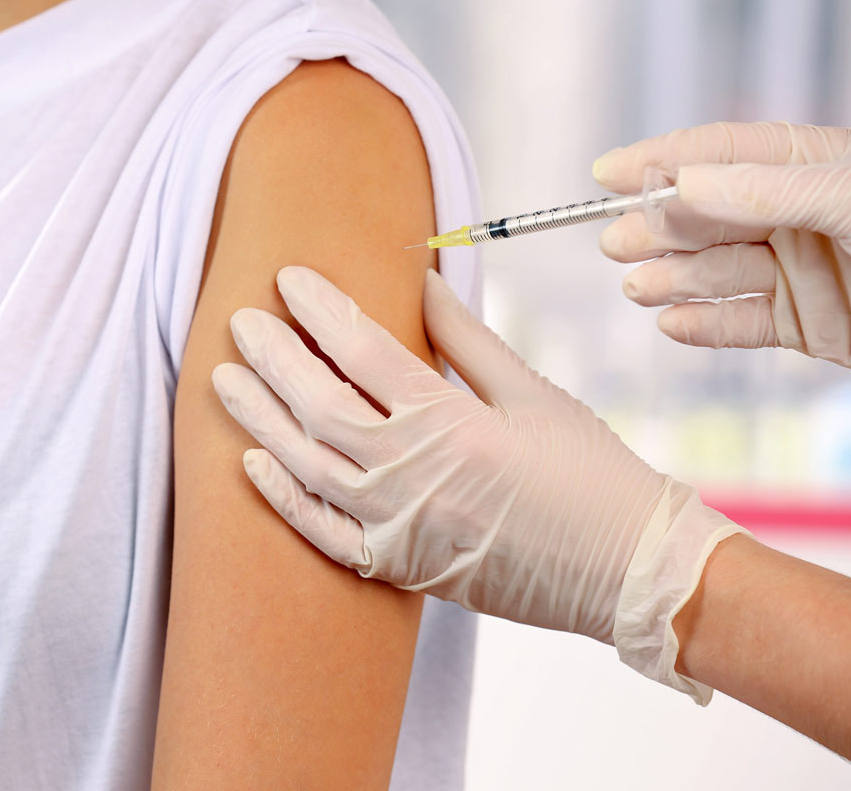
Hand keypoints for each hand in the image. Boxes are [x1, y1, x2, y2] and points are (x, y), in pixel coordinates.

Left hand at [212, 266, 746, 700]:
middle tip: (237, 320)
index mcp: (449, 422)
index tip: (287, 277)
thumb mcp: (533, 393)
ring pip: (306, 465)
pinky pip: (322, 534)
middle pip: (318, 404)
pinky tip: (252, 463)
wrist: (625, 572)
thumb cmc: (590, 475)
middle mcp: (411, 476)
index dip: (319, 309)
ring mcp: (397, 528)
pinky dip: (284, 499)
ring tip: (224, 379)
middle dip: (272, 357)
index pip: (362, 351)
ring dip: (260, 419)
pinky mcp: (398, 568)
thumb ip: (467, 338)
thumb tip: (422, 279)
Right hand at [594, 122, 850, 376]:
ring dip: (674, 280)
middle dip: (660, 229)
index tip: (608, 174)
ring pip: (716, 273)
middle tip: (617, 242)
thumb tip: (685, 183)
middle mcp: (795, 215)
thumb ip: (765, 192)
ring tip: (639, 287)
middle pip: (707, 218)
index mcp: (810, 165)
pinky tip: (673, 322)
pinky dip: (704, 325)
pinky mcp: (800, 323)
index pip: (721, 156)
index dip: (661, 162)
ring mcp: (794, 270)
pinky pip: (739, 323)